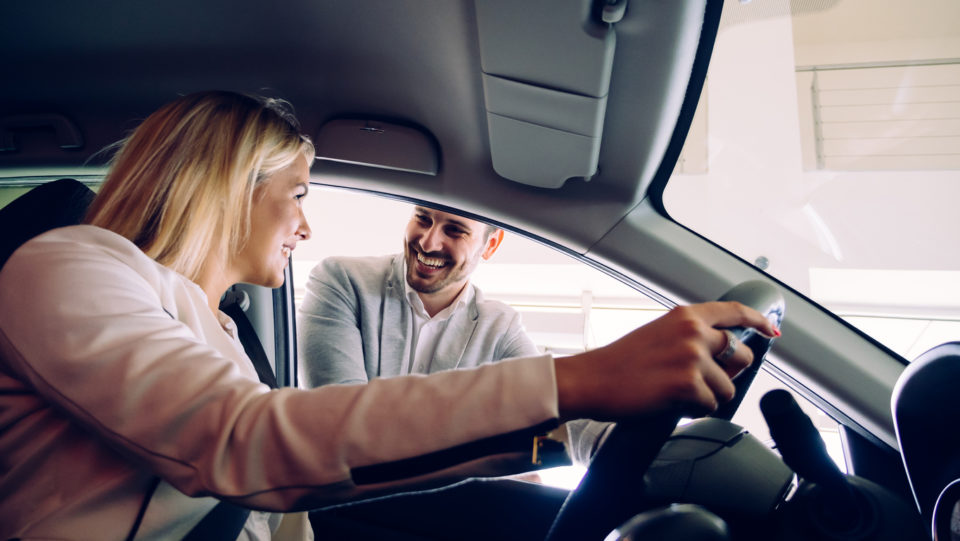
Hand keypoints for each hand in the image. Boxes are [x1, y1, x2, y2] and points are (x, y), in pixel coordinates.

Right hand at [554, 301, 778, 421]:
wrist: (592, 380)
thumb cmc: (620, 362)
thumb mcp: (658, 334)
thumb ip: (691, 336)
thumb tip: (724, 353)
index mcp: (685, 316)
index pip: (734, 312)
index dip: (758, 321)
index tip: (771, 330)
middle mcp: (693, 332)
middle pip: (740, 355)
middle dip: (729, 373)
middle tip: (702, 381)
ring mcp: (692, 357)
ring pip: (727, 387)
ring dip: (707, 396)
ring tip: (676, 393)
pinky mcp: (688, 384)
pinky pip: (710, 405)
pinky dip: (693, 410)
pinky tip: (671, 403)